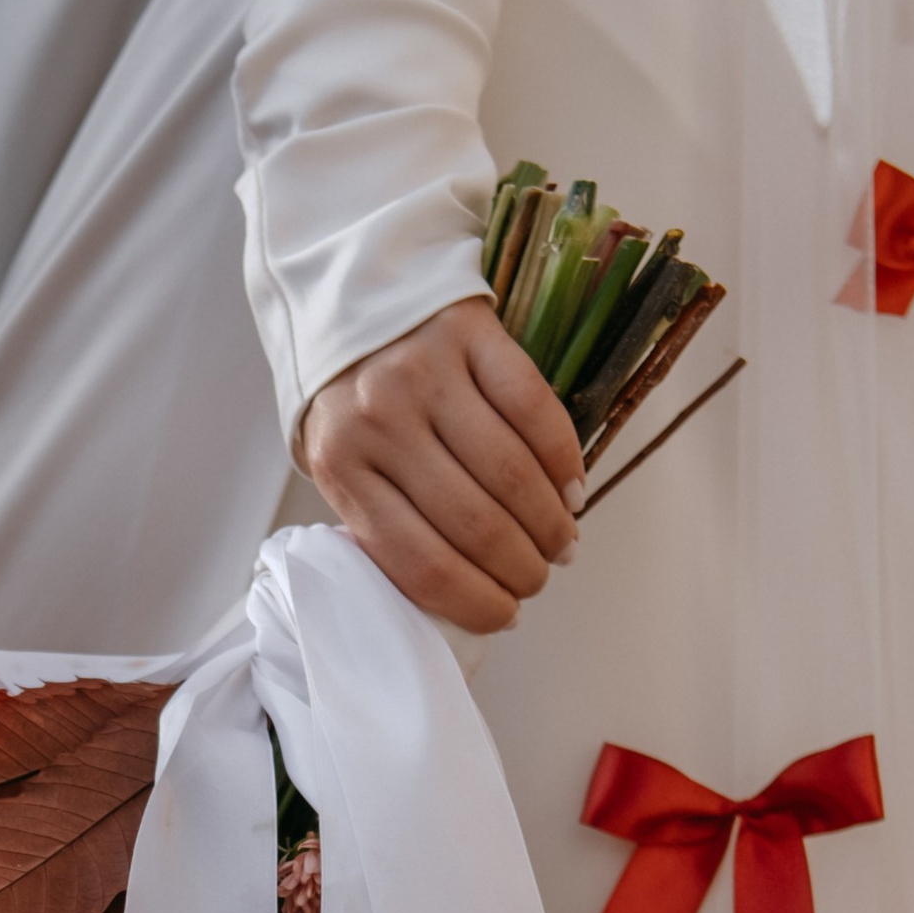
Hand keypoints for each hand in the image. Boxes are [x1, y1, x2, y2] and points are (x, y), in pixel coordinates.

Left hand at [301, 301, 583, 635]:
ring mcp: (425, 374)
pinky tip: (571, 490)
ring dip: (549, 523)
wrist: (351, 297)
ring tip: (561, 543)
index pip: (419, 562)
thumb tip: (464, 587)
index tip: (506, 616)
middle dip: (520, 568)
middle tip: (538, 578)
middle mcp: (379, 421)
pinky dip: (562, 459)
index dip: (475, 601)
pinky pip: (532, 408)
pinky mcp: (469, 334)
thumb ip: (386, 517)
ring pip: (510, 472)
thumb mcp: (346, 463)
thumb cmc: (353, 400)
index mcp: (342, 468)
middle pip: (473, 522)